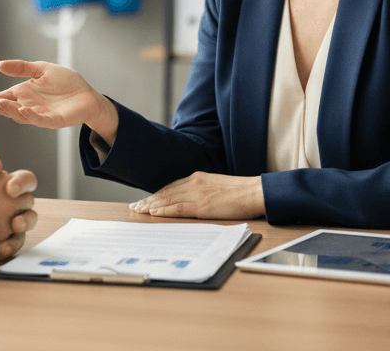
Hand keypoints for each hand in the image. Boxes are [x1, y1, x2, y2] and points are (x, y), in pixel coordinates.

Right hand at [0, 60, 118, 144]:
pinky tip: (23, 109)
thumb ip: (22, 68)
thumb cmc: (65, 82)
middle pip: (8, 108)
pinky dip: (30, 116)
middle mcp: (28, 106)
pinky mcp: (53, 120)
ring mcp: (40, 115)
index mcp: (24, 94)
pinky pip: (40, 120)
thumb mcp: (41, 69)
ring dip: (10, 110)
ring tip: (0, 101)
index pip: (3, 97)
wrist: (87, 94)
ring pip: (21, 115)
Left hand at [129, 172, 264, 220]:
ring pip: (167, 200)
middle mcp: (193, 183)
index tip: (145, 200)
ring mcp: (197, 194)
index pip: (170, 186)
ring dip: (150, 206)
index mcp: (197, 178)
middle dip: (148, 200)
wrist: (255, 191)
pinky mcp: (202, 206)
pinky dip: (163, 210)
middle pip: (165, 192)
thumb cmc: (240, 192)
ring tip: (138, 210)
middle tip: (134, 206)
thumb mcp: (217, 185)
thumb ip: (203, 189)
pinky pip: (177, 208)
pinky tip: (153, 213)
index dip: (156, 194)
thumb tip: (193, 199)